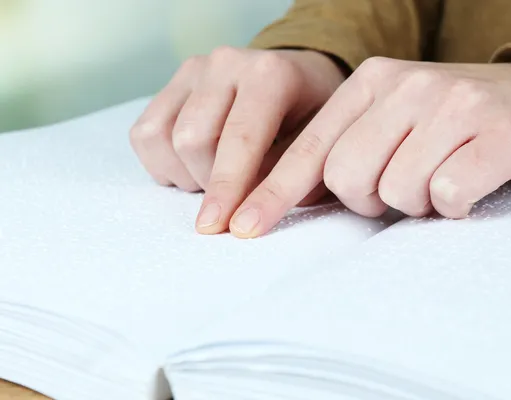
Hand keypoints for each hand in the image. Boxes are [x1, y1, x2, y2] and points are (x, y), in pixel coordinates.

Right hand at [129, 47, 345, 232]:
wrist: (297, 75)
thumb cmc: (310, 114)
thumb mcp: (320, 140)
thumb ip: (292, 172)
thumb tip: (254, 208)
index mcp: (269, 75)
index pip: (239, 139)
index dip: (228, 188)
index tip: (221, 227)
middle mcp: (226, 63)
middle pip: (192, 140)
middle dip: (208, 185)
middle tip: (231, 200)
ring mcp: (194, 70)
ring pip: (162, 137)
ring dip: (185, 174)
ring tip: (214, 179)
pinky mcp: (172, 83)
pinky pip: (145, 134)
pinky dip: (163, 163)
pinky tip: (193, 167)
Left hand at [231, 58, 510, 237]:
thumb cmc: (447, 122)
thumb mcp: (387, 121)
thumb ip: (343, 149)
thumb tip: (287, 198)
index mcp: (370, 82)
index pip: (309, 148)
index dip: (272, 192)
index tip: (242, 228)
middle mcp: (406, 85)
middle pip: (347, 178)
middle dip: (369, 200)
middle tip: (400, 187)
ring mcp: (452, 105)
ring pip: (397, 191)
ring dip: (415, 202)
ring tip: (439, 179)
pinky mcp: (494, 133)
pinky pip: (446, 194)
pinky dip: (451, 204)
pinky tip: (467, 184)